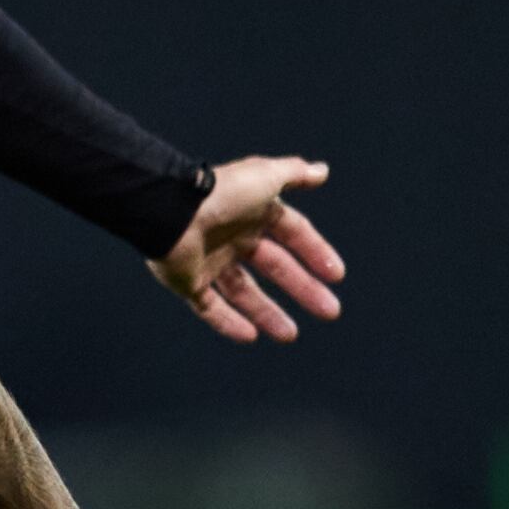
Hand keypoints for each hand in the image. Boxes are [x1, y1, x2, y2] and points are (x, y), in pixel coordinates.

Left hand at [151, 156, 343, 342]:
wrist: (172, 212)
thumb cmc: (221, 193)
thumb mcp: (265, 177)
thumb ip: (295, 174)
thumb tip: (322, 171)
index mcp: (253, 212)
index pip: (292, 234)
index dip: (315, 252)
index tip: (336, 275)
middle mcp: (232, 237)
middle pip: (275, 268)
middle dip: (303, 289)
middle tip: (329, 311)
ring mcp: (209, 261)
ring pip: (244, 293)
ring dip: (268, 313)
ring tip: (290, 335)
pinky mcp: (187, 282)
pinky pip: (210, 308)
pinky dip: (228, 323)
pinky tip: (251, 337)